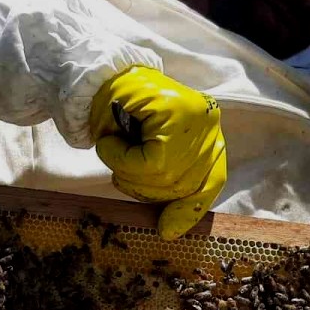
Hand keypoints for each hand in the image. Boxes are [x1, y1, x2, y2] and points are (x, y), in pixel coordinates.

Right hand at [89, 66, 226, 240]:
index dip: (189, 210)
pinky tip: (110, 142)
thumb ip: (168, 181)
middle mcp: (209, 124)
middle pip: (185, 184)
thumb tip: (172, 230)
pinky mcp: (173, 110)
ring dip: (128, 172)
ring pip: (164, 175)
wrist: (97, 77)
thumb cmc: (120, 117)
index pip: (212, 180)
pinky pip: (147, 160)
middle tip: (121, 172)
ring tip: (114, 148)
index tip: (168, 231)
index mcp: (209, 136)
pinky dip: (120, 159)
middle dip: (146, 188)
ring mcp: (195, 115)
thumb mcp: (150, 153)